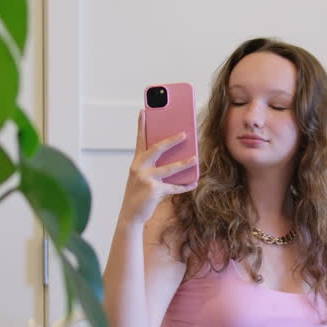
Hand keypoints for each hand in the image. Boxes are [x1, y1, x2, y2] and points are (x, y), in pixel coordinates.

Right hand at [119, 110, 197, 224]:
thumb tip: (178, 158)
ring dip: (184, 163)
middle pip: (157, 149)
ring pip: (169, 168)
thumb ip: (156, 166)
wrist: (131, 214)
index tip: (143, 111)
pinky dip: (185, 185)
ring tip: (195, 158)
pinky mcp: (154, 190)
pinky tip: (194, 182)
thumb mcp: (143, 177)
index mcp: (136, 162)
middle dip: (171, 140)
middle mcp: (139, 167)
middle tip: (184, 134)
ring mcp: (145, 179)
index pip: (140, 140)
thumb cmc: (139, 193)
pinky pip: (174, 186)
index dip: (142, 125)